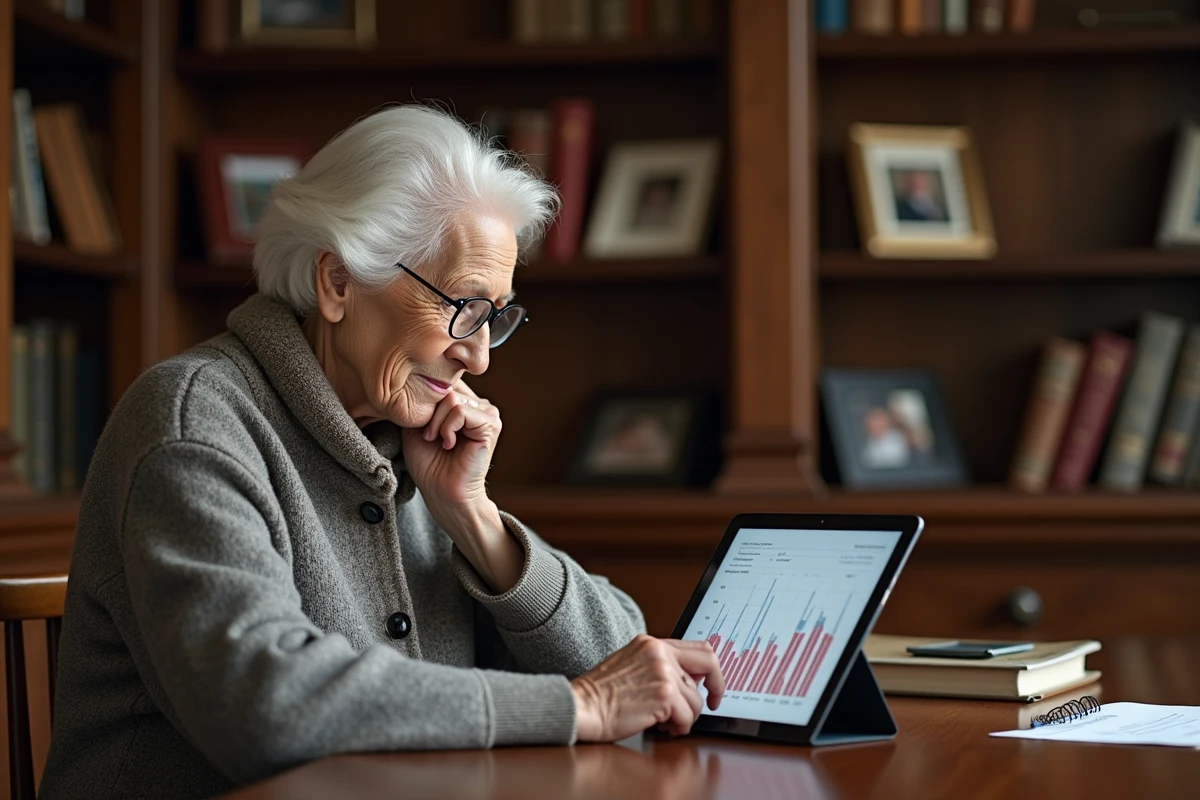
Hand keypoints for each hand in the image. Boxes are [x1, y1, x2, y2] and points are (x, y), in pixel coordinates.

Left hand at [402, 380, 501, 512]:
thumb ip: (422, 399)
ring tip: (440, 441)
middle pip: (446, 387)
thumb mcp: (416, 423)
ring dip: (438, 423)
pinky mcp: (491, 425)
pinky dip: (448, 428)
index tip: (421, 424)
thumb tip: (418, 376)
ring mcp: (487, 413)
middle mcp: (478, 404)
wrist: (441, 492)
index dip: (427, 398)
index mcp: (463, 401)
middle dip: (430, 414)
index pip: (444, 379)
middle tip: (430, 437)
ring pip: (452, 398)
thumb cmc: (428, 463)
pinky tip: (450, 444)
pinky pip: (461, 411)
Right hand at [571, 636, 723, 741]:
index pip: (699, 647)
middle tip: (713, 703)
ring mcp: (663, 672)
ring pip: (696, 700)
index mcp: (651, 644)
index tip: (711, 685)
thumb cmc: (600, 693)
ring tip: (664, 721)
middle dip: (716, 688)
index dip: (713, 669)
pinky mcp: (664, 695)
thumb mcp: (631, 665)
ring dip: (684, 716)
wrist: (582, 706)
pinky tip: (661, 727)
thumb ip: (659, 667)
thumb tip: (688, 682)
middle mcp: (659, 653)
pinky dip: (678, 727)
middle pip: (709, 666)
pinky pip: (687, 717)